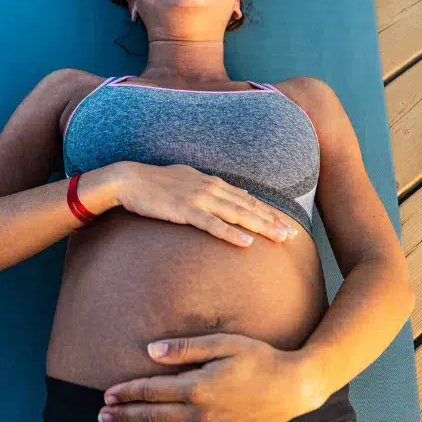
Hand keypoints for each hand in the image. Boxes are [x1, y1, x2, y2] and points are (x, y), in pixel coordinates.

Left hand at [98, 334, 327, 421]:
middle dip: (126, 417)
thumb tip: (151, 351)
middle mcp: (203, 414)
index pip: (152, 390)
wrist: (296, 386)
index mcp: (198, 386)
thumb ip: (186, 348)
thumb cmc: (259, 357)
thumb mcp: (223, 343)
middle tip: (102, 418)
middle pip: (155, 416)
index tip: (107, 395)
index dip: (128, 392)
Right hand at [114, 162, 300, 246]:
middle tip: (292, 235)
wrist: (129, 180)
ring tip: (280, 237)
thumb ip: (208, 190)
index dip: (268, 211)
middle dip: (273, 221)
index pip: (247, 198)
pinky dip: (231, 233)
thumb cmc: (155, 184)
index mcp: (212, 182)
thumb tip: (227, 196)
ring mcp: (199, 198)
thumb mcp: (187, 182)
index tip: (286, 222)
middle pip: (249, 206)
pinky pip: (213, 224)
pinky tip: (246, 242)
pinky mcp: (185, 210)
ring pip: (238, 214)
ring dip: (261, 226)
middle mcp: (211, 188)